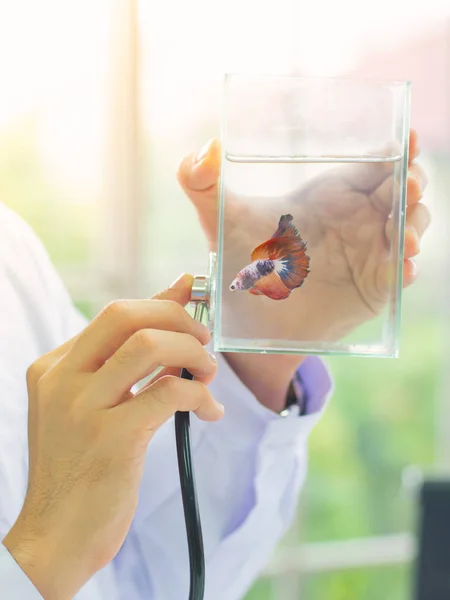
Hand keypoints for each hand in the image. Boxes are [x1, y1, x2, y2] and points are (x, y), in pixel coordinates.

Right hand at [2, 274, 222, 599]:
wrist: (57, 536)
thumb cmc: (83, 467)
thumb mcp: (94, 406)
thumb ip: (125, 363)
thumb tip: (171, 317)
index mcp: (55, 367)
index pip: (115, 314)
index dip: (163, 302)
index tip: (193, 301)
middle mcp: (62, 379)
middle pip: (127, 314)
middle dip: (178, 318)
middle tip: (204, 341)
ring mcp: (82, 407)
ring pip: (149, 344)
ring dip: (192, 353)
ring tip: (208, 374)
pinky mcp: (110, 439)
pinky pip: (169, 392)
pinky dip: (200, 394)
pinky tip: (209, 410)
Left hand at [178, 132, 429, 410]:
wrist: (251, 316)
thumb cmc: (240, 260)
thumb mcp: (219, 220)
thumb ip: (200, 181)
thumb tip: (206, 145)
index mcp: (332, 193)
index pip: (376, 161)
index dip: (398, 147)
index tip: (410, 139)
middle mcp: (357, 218)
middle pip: (403, 189)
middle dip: (413, 182)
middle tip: (407, 185)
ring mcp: (369, 251)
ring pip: (411, 227)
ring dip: (416, 225)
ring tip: (405, 236)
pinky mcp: (374, 286)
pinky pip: (401, 272)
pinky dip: (407, 268)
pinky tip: (402, 268)